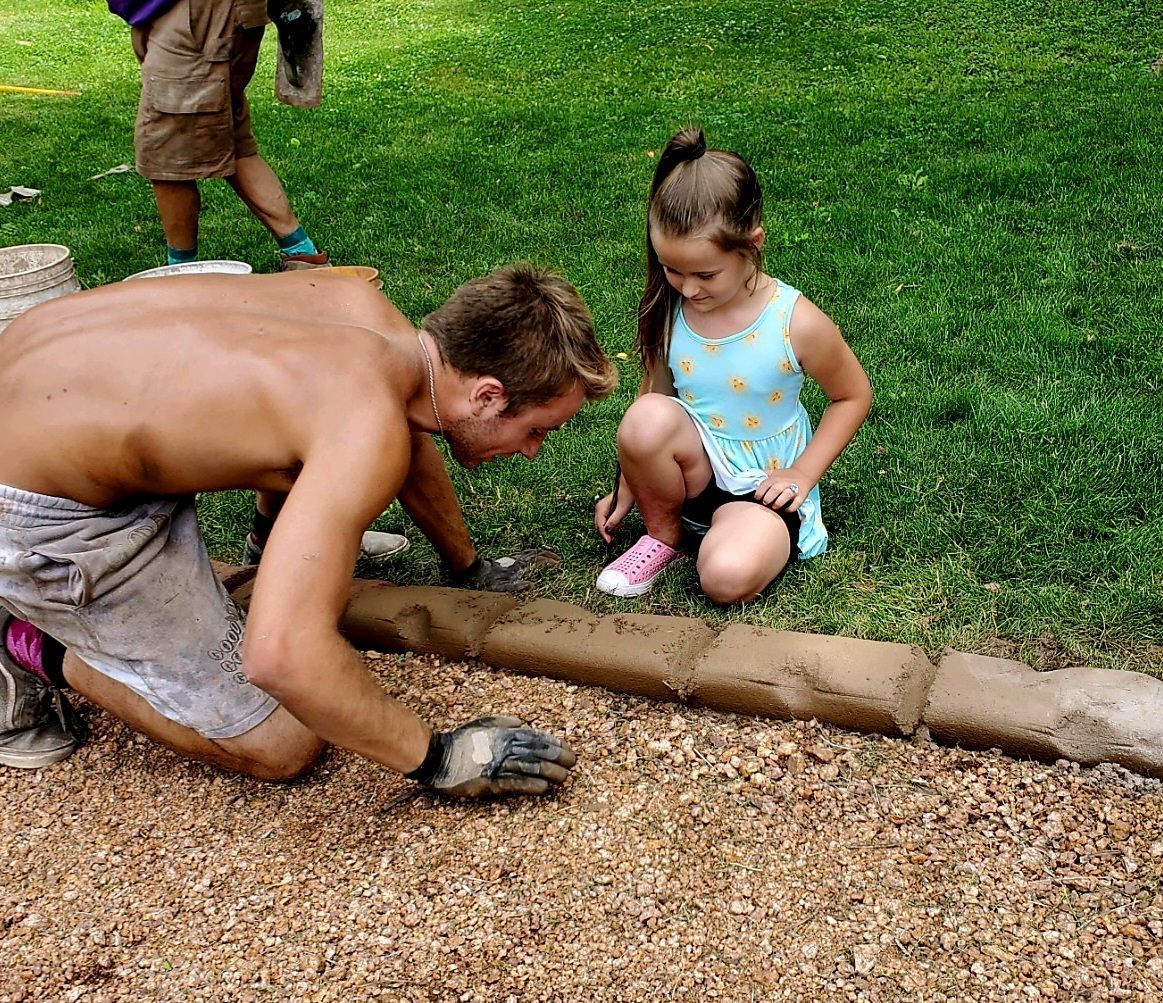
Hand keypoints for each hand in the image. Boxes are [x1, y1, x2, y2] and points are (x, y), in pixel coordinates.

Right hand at [407, 716, 576, 796]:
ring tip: (564, 778)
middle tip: (572, 763)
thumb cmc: (460, 742)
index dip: (552, 743)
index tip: (566, 749)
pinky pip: (513, 784)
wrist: (437, 758)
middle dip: (557, 757)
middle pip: (536, 752)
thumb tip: (523, 722)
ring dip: (549, 773)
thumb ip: (503, 723)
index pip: (534, 738)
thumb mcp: (481, 725)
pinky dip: (529, 786)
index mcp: (503, 734)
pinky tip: (543, 788)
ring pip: (529, 768)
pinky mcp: (489, 783)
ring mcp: (496, 765)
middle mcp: (503, 747)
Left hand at [448, 549, 559, 592]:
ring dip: (537, 556)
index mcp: (517, 565)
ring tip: (544, 560)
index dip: (548, 558)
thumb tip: (532, 586)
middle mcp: (514, 561)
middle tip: (555, 560)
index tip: (557, 562)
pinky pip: (520, 559)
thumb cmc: (484, 582)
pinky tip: (527, 565)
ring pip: (527, 555)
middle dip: (545, 556)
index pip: (536, 557)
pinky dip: (528, 559)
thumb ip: (517, 587)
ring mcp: (508, 561)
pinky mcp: (503, 564)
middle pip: (533, 554)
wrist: (469, 572)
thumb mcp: (502, 588)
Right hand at [594, 477, 633, 542]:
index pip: (600, 525)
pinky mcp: (606, 508)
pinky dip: (610, 524)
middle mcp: (599, 507)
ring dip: (609, 528)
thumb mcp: (623, 509)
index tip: (610, 541)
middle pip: (599, 525)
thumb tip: (608, 529)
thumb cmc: (627, 494)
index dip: (604, 534)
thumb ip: (615, 520)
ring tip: (619, 527)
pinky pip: (605, 519)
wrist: (629, 485)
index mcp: (601, 508)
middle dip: (606, 532)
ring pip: (602, 523)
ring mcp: (602, 507)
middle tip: (613, 538)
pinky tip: (619, 523)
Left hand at [754, 467, 812, 512]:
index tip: (756, 498)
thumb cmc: (783, 476)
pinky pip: (796, 504)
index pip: (766, 484)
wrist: (802, 474)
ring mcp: (793, 490)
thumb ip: (762, 475)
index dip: (760, 492)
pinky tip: (785, 510)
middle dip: (769, 497)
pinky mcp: (801, 496)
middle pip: (776, 489)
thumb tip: (746, 478)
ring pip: (786, 495)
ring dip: (779, 502)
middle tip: (765, 503)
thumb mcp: (772, 473)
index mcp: (775, 478)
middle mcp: (784, 483)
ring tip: (774, 507)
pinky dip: (790, 508)